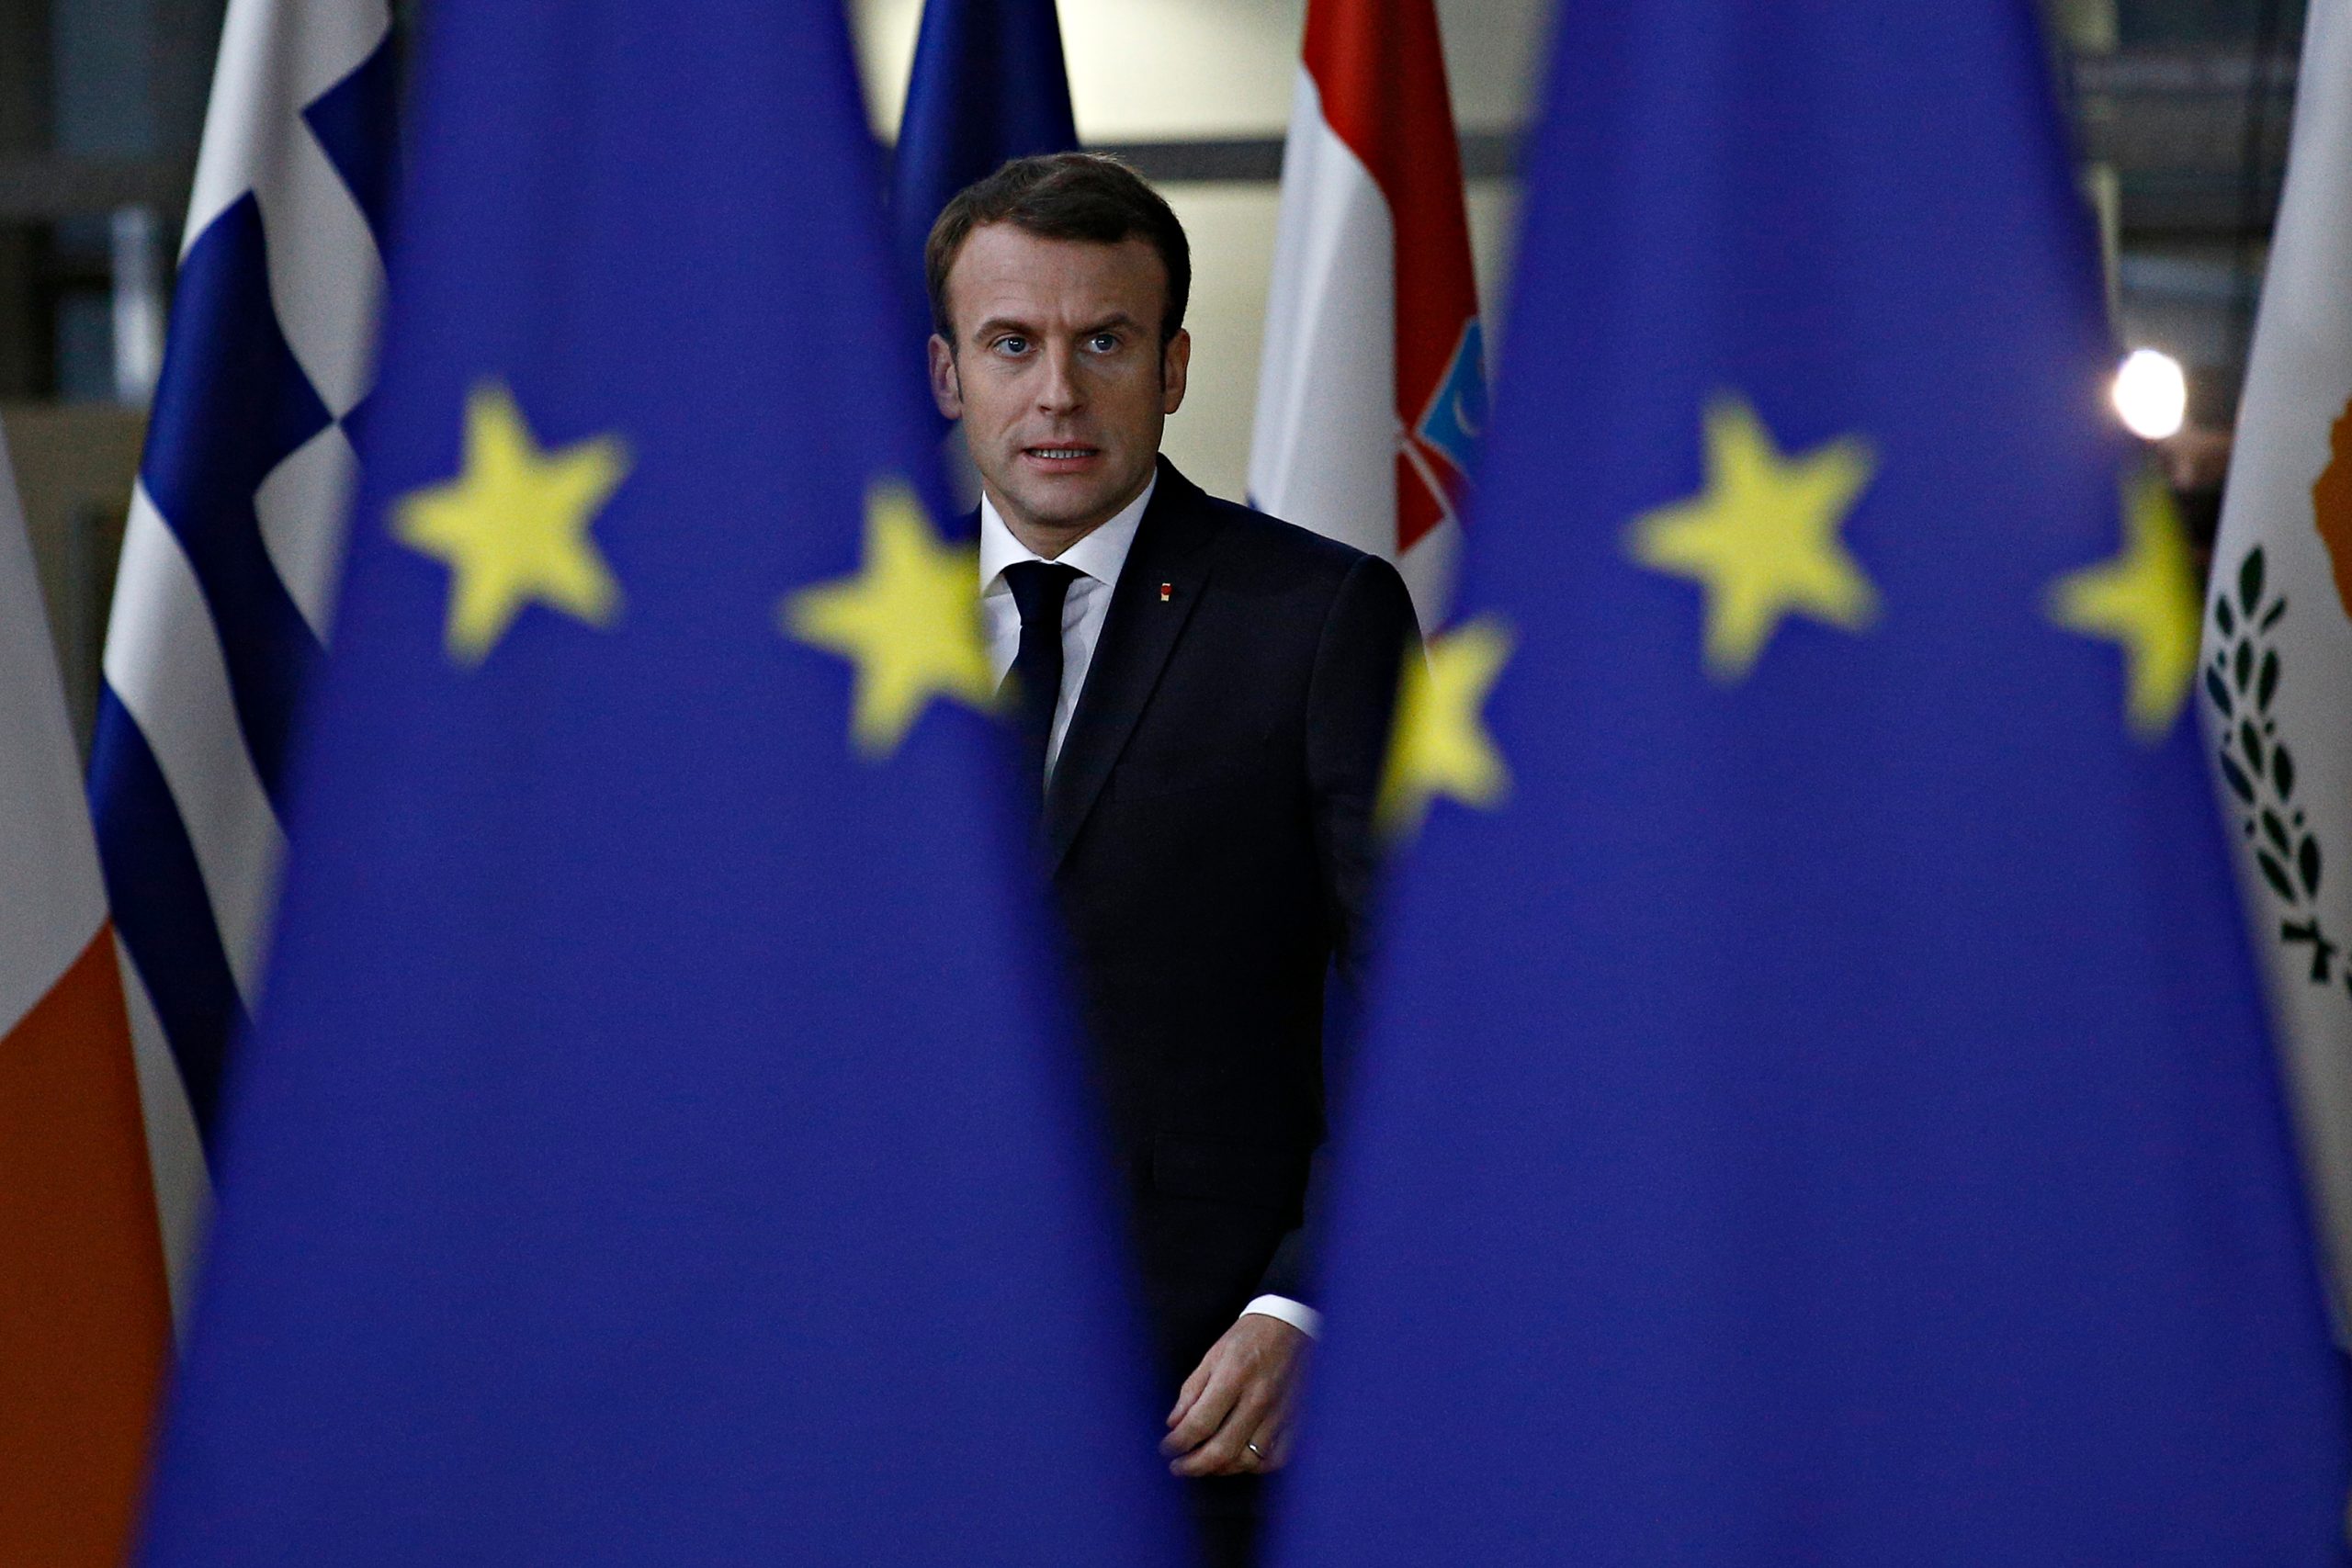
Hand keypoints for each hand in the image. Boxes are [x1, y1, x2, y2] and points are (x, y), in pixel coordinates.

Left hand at [1159, 1313, 1308, 1476]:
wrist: (1290, 1326)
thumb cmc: (1248, 1338)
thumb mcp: (1212, 1356)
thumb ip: (1192, 1392)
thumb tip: (1174, 1424)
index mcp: (1234, 1377)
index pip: (1199, 1423)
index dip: (1177, 1443)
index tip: (1166, 1448)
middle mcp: (1259, 1398)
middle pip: (1222, 1449)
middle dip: (1193, 1465)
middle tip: (1178, 1466)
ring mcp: (1280, 1413)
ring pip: (1248, 1460)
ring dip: (1220, 1469)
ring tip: (1204, 1464)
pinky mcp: (1296, 1420)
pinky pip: (1276, 1458)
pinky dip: (1254, 1466)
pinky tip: (1238, 1460)